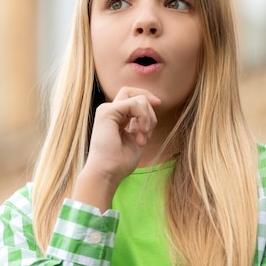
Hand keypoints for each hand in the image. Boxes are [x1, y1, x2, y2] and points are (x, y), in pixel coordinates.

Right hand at [72, 87, 160, 210]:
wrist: (107, 173)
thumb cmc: (120, 162)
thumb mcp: (136, 137)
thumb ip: (142, 122)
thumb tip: (152, 106)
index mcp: (116, 117)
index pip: (132, 97)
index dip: (146, 97)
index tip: (158, 104)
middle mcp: (110, 111)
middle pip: (133, 93)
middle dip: (148, 104)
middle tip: (150, 127)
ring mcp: (107, 110)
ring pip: (137, 99)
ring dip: (147, 118)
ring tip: (142, 137)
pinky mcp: (107, 112)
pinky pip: (134, 104)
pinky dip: (142, 118)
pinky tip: (140, 134)